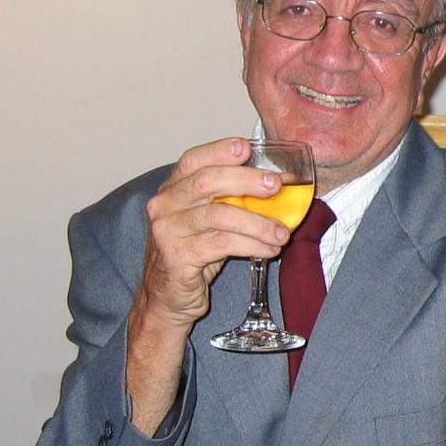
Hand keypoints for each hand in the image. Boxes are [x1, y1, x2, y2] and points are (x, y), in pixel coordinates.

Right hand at [127, 137, 288, 433]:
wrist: (166, 298)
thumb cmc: (193, 253)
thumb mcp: (208, 221)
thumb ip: (231, 200)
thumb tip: (279, 184)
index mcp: (171, 190)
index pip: (193, 160)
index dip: (220, 150)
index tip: (247, 148)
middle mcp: (164, 206)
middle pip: (206, 182)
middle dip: (246, 181)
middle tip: (276, 186)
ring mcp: (168, 231)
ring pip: (219, 216)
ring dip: (257, 222)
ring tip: (282, 233)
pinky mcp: (177, 257)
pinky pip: (222, 244)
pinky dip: (251, 245)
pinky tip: (269, 250)